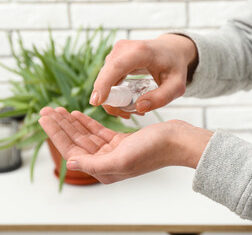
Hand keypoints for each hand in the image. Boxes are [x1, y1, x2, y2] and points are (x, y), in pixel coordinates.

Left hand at [39, 107, 212, 183]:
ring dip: (72, 123)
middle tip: (46, 111)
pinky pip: (100, 131)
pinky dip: (88, 122)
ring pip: (87, 135)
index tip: (44, 118)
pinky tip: (79, 114)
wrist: (178, 141)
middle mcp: (107, 162)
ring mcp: (115, 151)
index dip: (57, 134)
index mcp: (105, 170)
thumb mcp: (122, 158)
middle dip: (61, 126)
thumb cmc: (155, 150)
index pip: (73, 151)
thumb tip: (70, 163)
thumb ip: (95, 163)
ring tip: (58, 110)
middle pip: (77, 142)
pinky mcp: (123, 141)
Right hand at [90, 34, 197, 118]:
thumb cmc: (175, 67)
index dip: (104, 84)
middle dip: (111, 100)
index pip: (117, 67)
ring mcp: (116, 52)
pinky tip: (128, 100)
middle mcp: (124, 48)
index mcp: (141, 52)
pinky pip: (107, 78)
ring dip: (114, 98)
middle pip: (106, 76)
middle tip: (128, 115)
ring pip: (104, 80)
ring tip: (134, 108)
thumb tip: (139, 107)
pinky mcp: (113, 58)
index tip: (97, 101)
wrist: (171, 50)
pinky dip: (114, 92)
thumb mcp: (176, 86)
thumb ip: (161, 98)